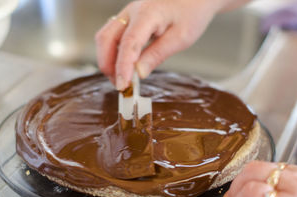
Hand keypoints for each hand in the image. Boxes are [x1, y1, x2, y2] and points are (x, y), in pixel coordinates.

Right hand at [95, 0, 231, 90]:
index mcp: (148, 14)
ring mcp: (128, 14)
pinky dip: (113, 53)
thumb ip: (158, 55)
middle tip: (121, 86)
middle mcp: (132, 11)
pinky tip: (124, 66)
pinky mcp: (128, 19)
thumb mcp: (181, 38)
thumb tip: (139, 73)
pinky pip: (112, 36)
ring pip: (105, 38)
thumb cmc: (192, 12)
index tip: (123, 85)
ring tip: (122, 78)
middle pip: (106, 39)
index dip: (123, 66)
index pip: (129, 43)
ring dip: (108, 60)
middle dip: (108, 65)